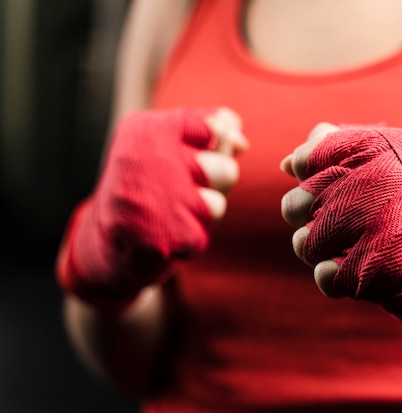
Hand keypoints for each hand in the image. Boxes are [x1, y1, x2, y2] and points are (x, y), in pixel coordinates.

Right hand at [57, 107, 248, 308]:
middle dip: (214, 185)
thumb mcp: (166, 143)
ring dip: (200, 214)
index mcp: (149, 129)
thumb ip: (207, 128)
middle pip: (227, 170)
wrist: (102, 238)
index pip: (217, 128)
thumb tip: (242, 142)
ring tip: (169, 211)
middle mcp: (152, 159)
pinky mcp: (166, 236)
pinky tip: (162, 233)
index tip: (190, 156)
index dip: (216, 147)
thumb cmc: (145, 183)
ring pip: (218, 205)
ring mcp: (159, 199)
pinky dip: (187, 239)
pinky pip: (202, 236)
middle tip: (180, 187)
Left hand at [282, 124, 401, 345]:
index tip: (316, 179)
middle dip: (301, 213)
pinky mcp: (384, 271)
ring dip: (313, 248)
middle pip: (300, 200)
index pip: (312, 155)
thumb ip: (344, 152)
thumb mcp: (395, 164)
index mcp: (387, 149)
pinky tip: (345, 269)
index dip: (307, 170)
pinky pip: (326, 276)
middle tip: (322, 219)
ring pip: (307, 241)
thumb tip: (289, 162)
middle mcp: (385, 183)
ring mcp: (385, 228)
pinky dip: (329, 276)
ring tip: (336, 247)